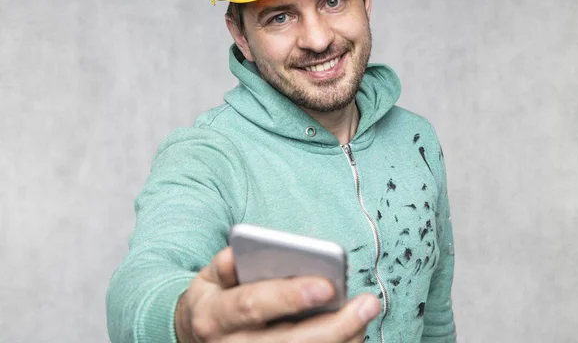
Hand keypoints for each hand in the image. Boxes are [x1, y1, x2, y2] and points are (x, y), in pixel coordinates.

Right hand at [175, 247, 380, 341]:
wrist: (197, 339)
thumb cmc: (214, 302)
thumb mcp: (208, 279)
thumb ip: (224, 266)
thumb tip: (238, 255)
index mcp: (214, 317)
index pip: (253, 306)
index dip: (288, 297)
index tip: (326, 285)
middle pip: (288, 342)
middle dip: (333, 326)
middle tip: (367, 303)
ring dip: (342, 340)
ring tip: (367, 314)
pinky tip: (355, 331)